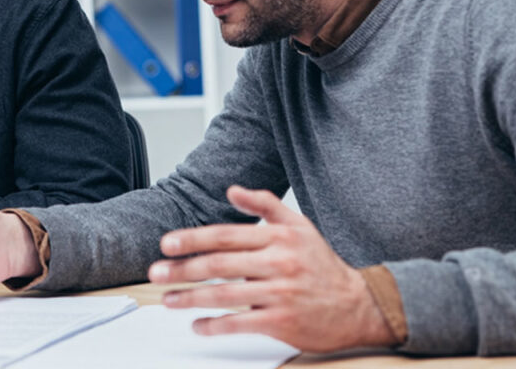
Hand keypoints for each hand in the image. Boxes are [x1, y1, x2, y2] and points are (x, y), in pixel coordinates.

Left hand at [148, 185, 394, 352]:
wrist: (359, 305)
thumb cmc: (322, 264)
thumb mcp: (299, 225)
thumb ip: (264, 205)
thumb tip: (232, 190)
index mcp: (277, 238)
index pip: (225, 235)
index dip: (192, 239)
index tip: (166, 244)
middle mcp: (278, 263)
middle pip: (219, 265)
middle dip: (182, 269)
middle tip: (156, 273)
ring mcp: (280, 293)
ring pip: (225, 295)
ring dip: (191, 298)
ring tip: (168, 300)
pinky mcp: (283, 322)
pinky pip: (241, 323)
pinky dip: (215, 326)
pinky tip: (197, 325)